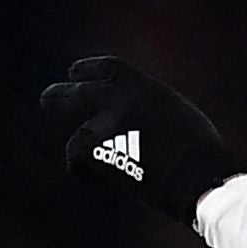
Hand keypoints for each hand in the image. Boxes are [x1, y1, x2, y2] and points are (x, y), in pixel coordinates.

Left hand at [41, 54, 246, 228]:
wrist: (196, 173)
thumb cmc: (199, 148)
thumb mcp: (174, 111)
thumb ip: (146, 107)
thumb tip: (133, 119)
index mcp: (139, 83)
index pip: (103, 68)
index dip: (86, 71)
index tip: (74, 73)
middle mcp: (116, 98)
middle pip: (75, 94)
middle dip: (58, 98)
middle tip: (47, 99)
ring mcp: (103, 124)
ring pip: (79, 136)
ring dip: (82, 146)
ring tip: (82, 155)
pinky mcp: (95, 151)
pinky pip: (80, 160)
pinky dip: (88, 170)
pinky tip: (105, 178)